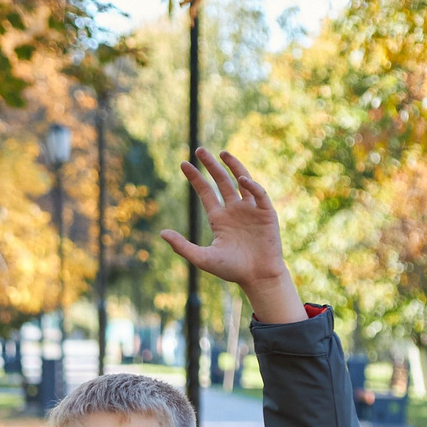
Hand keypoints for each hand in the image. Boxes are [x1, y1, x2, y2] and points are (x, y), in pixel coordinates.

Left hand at [163, 149, 303, 323]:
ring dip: (233, 166)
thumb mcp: (202, 258)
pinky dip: (251, 185)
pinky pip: (258, 194)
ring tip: (222, 153)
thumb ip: (182, 246)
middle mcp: (234, 210)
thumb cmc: (231, 269)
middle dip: (211, 165)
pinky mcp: (266, 212)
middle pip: (221, 181)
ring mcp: (250, 209)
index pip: (205, 192)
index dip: (195, 178)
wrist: (257, 277)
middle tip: (199, 149)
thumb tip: (161, 233)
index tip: (183, 164)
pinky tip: (241, 179)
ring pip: (241, 181)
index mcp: (218, 218)